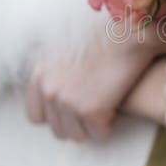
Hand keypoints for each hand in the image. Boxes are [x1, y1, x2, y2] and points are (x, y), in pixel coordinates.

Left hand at [25, 30, 165, 141]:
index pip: (36, 116)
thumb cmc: (105, 35)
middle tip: (97, 108)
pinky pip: (100, 134)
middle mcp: (47, 88)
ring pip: (77, 135)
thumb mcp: (66, 47)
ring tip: (107, 108)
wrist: (128, 30)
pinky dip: (110, 124)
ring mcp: (66, 100)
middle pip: (57, 129)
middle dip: (78, 123)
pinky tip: (117, 106)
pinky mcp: (89, 109)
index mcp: (39, 73)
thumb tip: (58, 91)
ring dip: (93, 126)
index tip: (77, 108)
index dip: (59, 115)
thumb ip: (55, 70)